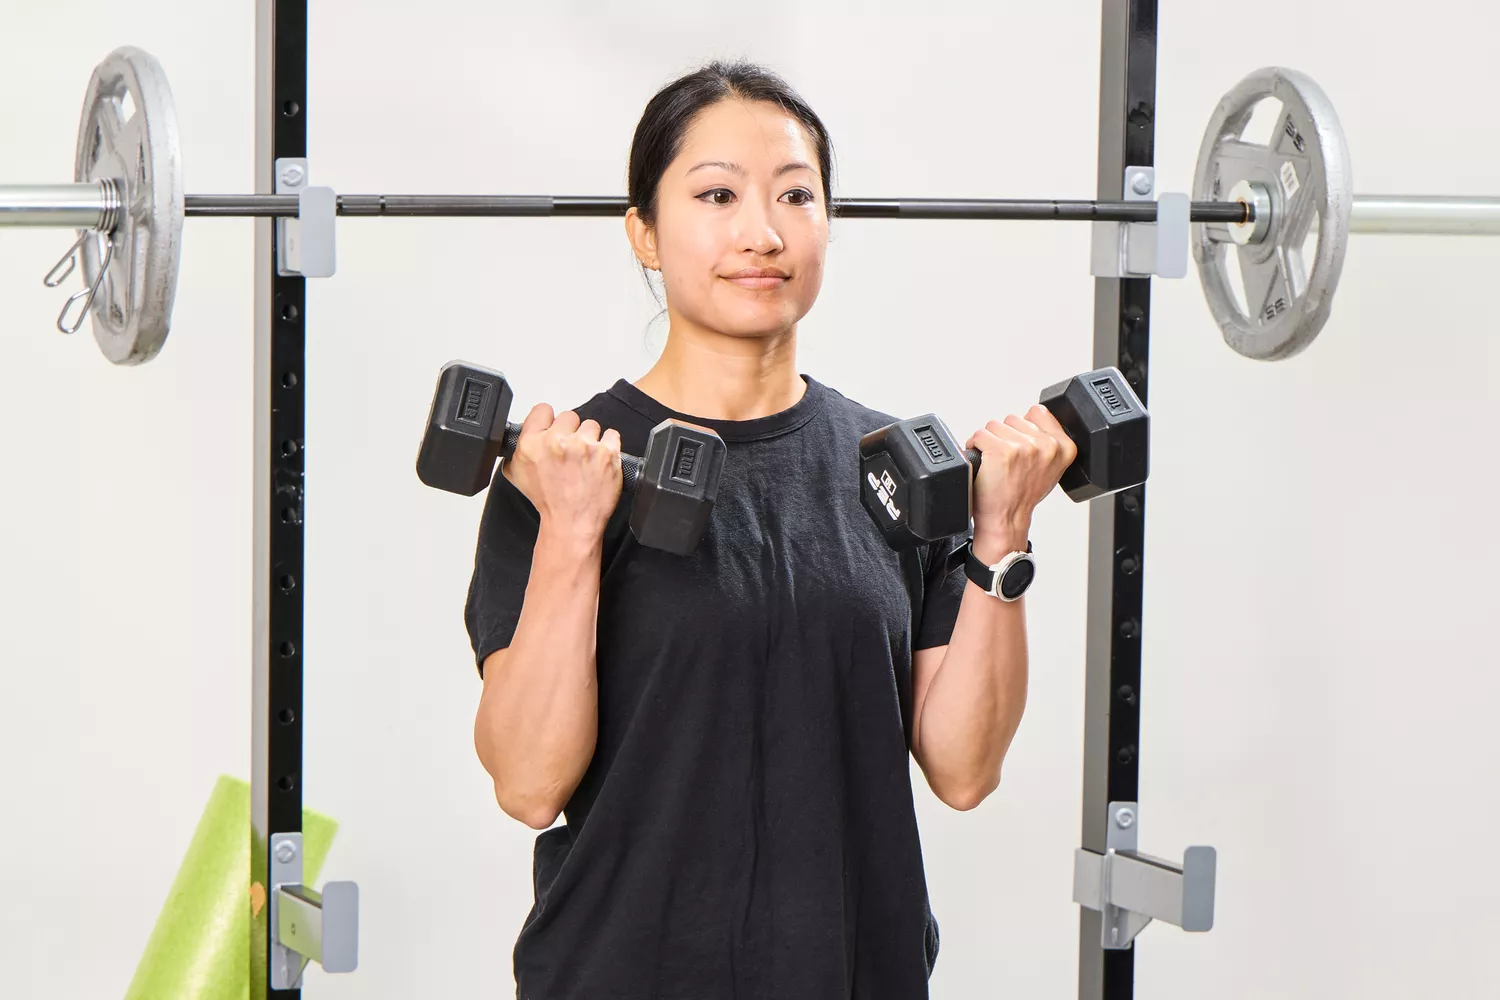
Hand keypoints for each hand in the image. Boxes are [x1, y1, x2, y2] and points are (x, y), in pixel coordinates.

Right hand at [502, 404, 623, 542]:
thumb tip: (524, 432)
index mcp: (532, 443)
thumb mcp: (517, 474)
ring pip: (591, 425)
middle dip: (571, 432)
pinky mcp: (607, 453)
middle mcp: (557, 442)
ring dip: (590, 439)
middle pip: (569, 416)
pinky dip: (608, 446)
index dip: (549, 420)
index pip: (542, 410)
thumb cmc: (548, 501)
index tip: (554, 429)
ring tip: (586, 459)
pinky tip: (600, 460)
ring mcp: (584, 446)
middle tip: (571, 451)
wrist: (571, 522)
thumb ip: (519, 449)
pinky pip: (611, 435)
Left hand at [965, 404, 1078, 559]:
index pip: (1039, 412)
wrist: (1007, 519)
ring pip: (994, 425)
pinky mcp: (1002, 450)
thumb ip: (1047, 442)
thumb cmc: (1022, 496)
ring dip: (989, 441)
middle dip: (1005, 436)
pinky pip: (979, 435)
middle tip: (1006, 461)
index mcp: (1064, 447)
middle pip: (1013, 418)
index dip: (1023, 427)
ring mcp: (1025, 447)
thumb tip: (1031, 419)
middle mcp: (1047, 446)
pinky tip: (985, 463)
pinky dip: (975, 446)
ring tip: (996, 463)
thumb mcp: (1050, 468)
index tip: (1020, 446)